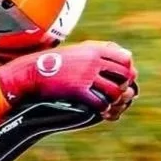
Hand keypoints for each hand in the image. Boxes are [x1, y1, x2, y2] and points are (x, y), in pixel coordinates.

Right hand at [0, 41, 137, 115]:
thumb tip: (116, 52)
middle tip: (119, 93)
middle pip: (123, 74)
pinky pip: (100, 101)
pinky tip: (101, 110)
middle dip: (124, 86)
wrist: (31, 72)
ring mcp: (86, 76)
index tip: (123, 79)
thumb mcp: (77, 51)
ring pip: (114, 90)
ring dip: (115, 99)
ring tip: (110, 103)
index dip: (128, 70)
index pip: (125, 59)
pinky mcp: (78, 90)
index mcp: (94, 49)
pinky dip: (103, 108)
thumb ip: (96, 51)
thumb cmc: (53, 63)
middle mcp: (93, 61)